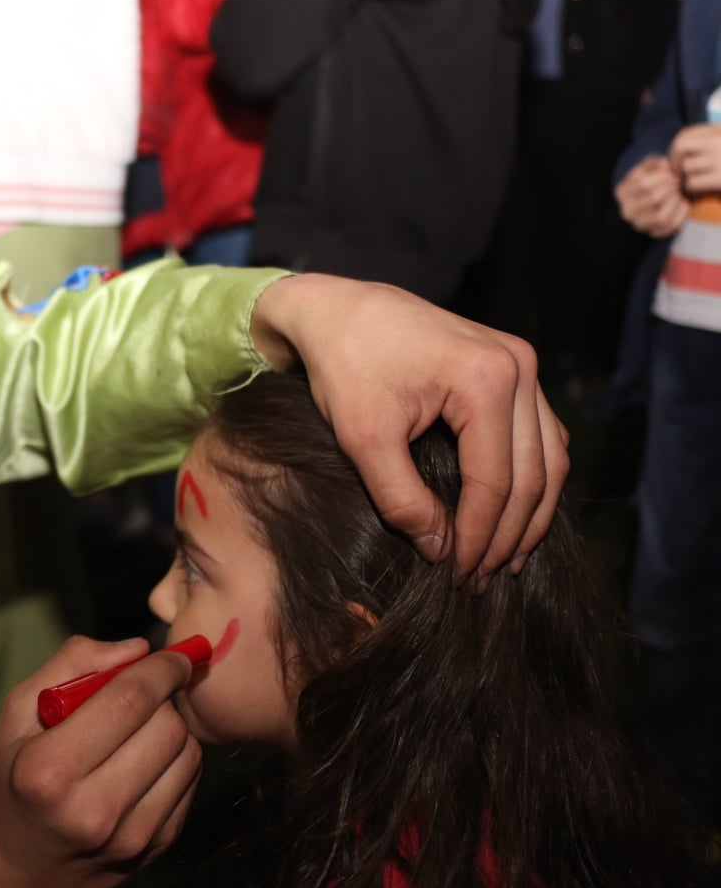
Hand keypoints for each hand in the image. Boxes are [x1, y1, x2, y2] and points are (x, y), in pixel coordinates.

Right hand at [0, 636, 199, 887]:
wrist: (15, 873)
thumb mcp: (18, 715)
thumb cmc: (12, 781)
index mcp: (48, 771)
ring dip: (171, 730)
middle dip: (162, 699)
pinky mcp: (155, 850)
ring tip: (137, 732)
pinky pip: (190, 783)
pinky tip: (143, 762)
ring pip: (187, 754)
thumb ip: (71, 666)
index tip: (172, 654)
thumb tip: (138, 648)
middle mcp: (93, 810)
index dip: (160, 668)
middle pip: (166, 726)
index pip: (129, 701)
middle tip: (140, 696)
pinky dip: (175, 761)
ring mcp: (129, 837)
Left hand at [250, 274, 569, 583]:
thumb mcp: (362, 437)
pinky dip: (532, 478)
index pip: (496, 481)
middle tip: (481, 578)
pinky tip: (512, 513)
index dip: (480, 536)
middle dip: (510, 534)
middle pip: (535, 474)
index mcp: (486, 380)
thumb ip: (401, 498)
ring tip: (504, 559)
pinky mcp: (514, 365)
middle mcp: (519, 367)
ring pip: (550, 456)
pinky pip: (540, 434)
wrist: (337, 309)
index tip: (458, 575)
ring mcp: (522, 362)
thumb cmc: (344, 366)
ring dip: (531, 513)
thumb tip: (440, 550)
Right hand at [615, 153, 689, 237]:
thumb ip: (653, 163)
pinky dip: (682, 213)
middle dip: (671, 188)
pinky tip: (683, 204)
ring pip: (661, 216)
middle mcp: (627, 211)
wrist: (642, 206)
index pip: (643, 184)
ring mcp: (640, 225)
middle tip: (677, 184)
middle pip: (653, 199)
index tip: (671, 174)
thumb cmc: (645, 183)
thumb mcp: (644, 169)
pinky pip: (671, 226)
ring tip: (679, 194)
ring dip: (675, 202)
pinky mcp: (654, 233)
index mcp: (622, 193)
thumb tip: (665, 164)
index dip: (662, 177)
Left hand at [670, 124, 720, 196]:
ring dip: (685, 178)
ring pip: (686, 167)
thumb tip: (675, 153)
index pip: (684, 135)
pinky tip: (699, 192)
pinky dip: (691, 189)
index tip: (678, 161)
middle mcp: (719, 141)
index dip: (675, 150)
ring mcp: (720, 158)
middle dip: (675, 162)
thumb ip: (707, 143)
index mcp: (720, 130)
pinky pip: (692, 183)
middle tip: (680, 174)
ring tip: (693, 184)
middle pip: (679, 147)